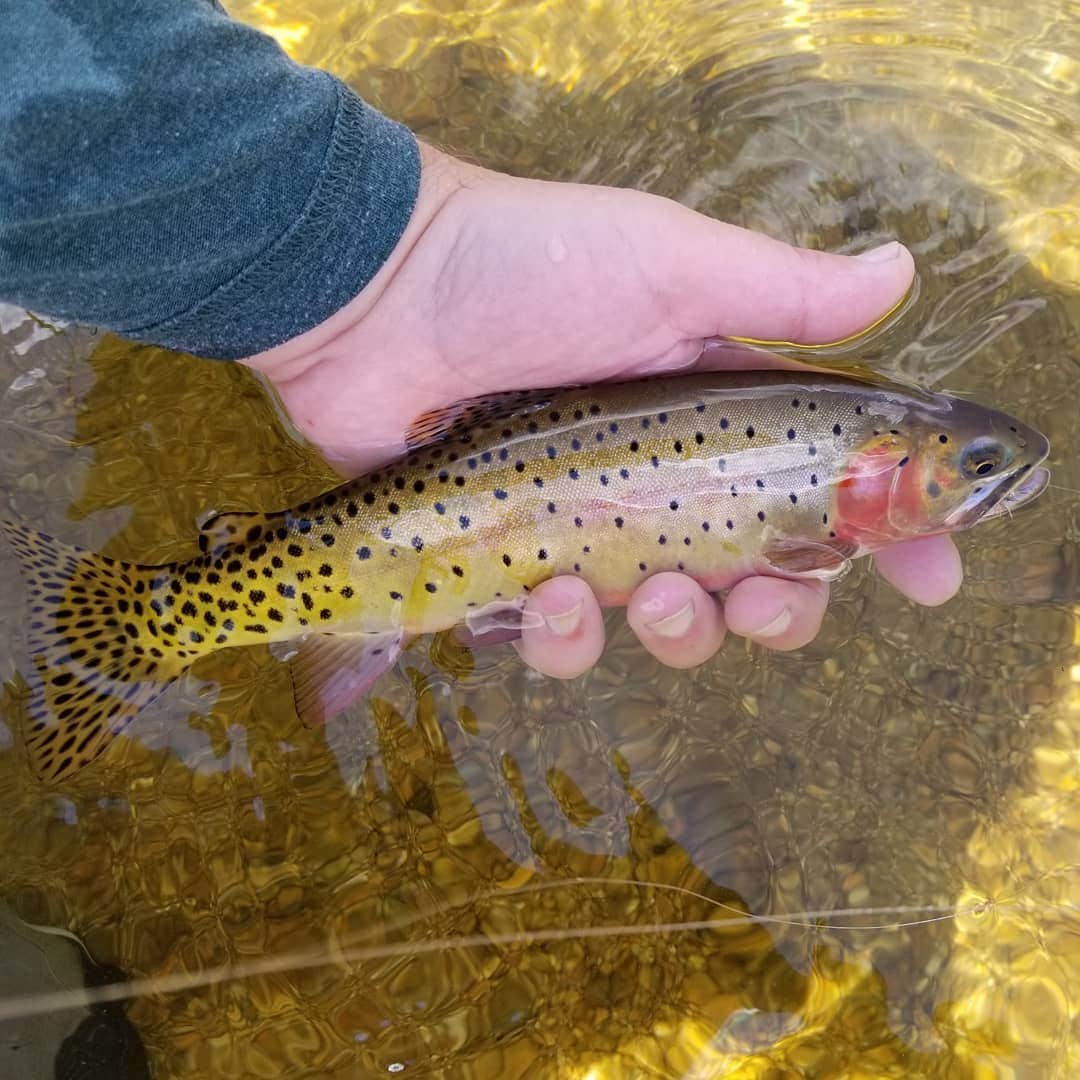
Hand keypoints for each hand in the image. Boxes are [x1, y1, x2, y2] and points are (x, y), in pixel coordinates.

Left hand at [243, 143, 961, 677]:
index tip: (930, 578)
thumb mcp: (668, 262)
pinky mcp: (512, 571)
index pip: (824, 488)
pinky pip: (559, 642)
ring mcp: (590, 534)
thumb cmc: (527, 265)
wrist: (382, 293)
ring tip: (656, 591)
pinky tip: (551, 592)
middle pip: (759, 584)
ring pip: (669, 629)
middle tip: (764, 594)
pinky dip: (565, 637)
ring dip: (684, 632)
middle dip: (782, 611)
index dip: (885, 536)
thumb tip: (900, 275)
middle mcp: (665, 486)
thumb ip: (780, 294)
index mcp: (719, 418)